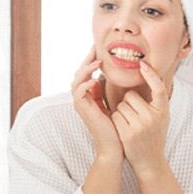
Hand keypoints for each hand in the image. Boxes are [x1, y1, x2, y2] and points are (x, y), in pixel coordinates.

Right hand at [72, 45, 122, 160]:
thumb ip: (108, 90)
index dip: (92, 59)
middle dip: (87, 59)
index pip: (87, 72)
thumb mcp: (114, 103)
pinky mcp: (82, 109)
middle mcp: (82, 97)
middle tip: (96, 47)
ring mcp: (80, 103)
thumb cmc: (117, 126)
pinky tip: (93, 79)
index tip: (100, 48)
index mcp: (90, 94)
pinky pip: (78, 92)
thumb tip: (110, 75)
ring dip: (85, 70)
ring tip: (97, 62)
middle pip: (79, 72)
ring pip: (76, 80)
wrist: (114, 146)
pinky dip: (84, 84)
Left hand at [111, 61, 168, 174]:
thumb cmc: (153, 137)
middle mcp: (153, 117)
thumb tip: (146, 80)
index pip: (159, 88)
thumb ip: (154, 102)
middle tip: (134, 116)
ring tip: (129, 125)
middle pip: (130, 96)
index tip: (143, 64)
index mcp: (163, 111)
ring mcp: (140, 126)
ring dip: (120, 112)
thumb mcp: (160, 118)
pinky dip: (115, 121)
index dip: (151, 75)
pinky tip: (123, 130)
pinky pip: (115, 116)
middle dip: (127, 103)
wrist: (150, 162)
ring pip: (120, 106)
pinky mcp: (127, 133)